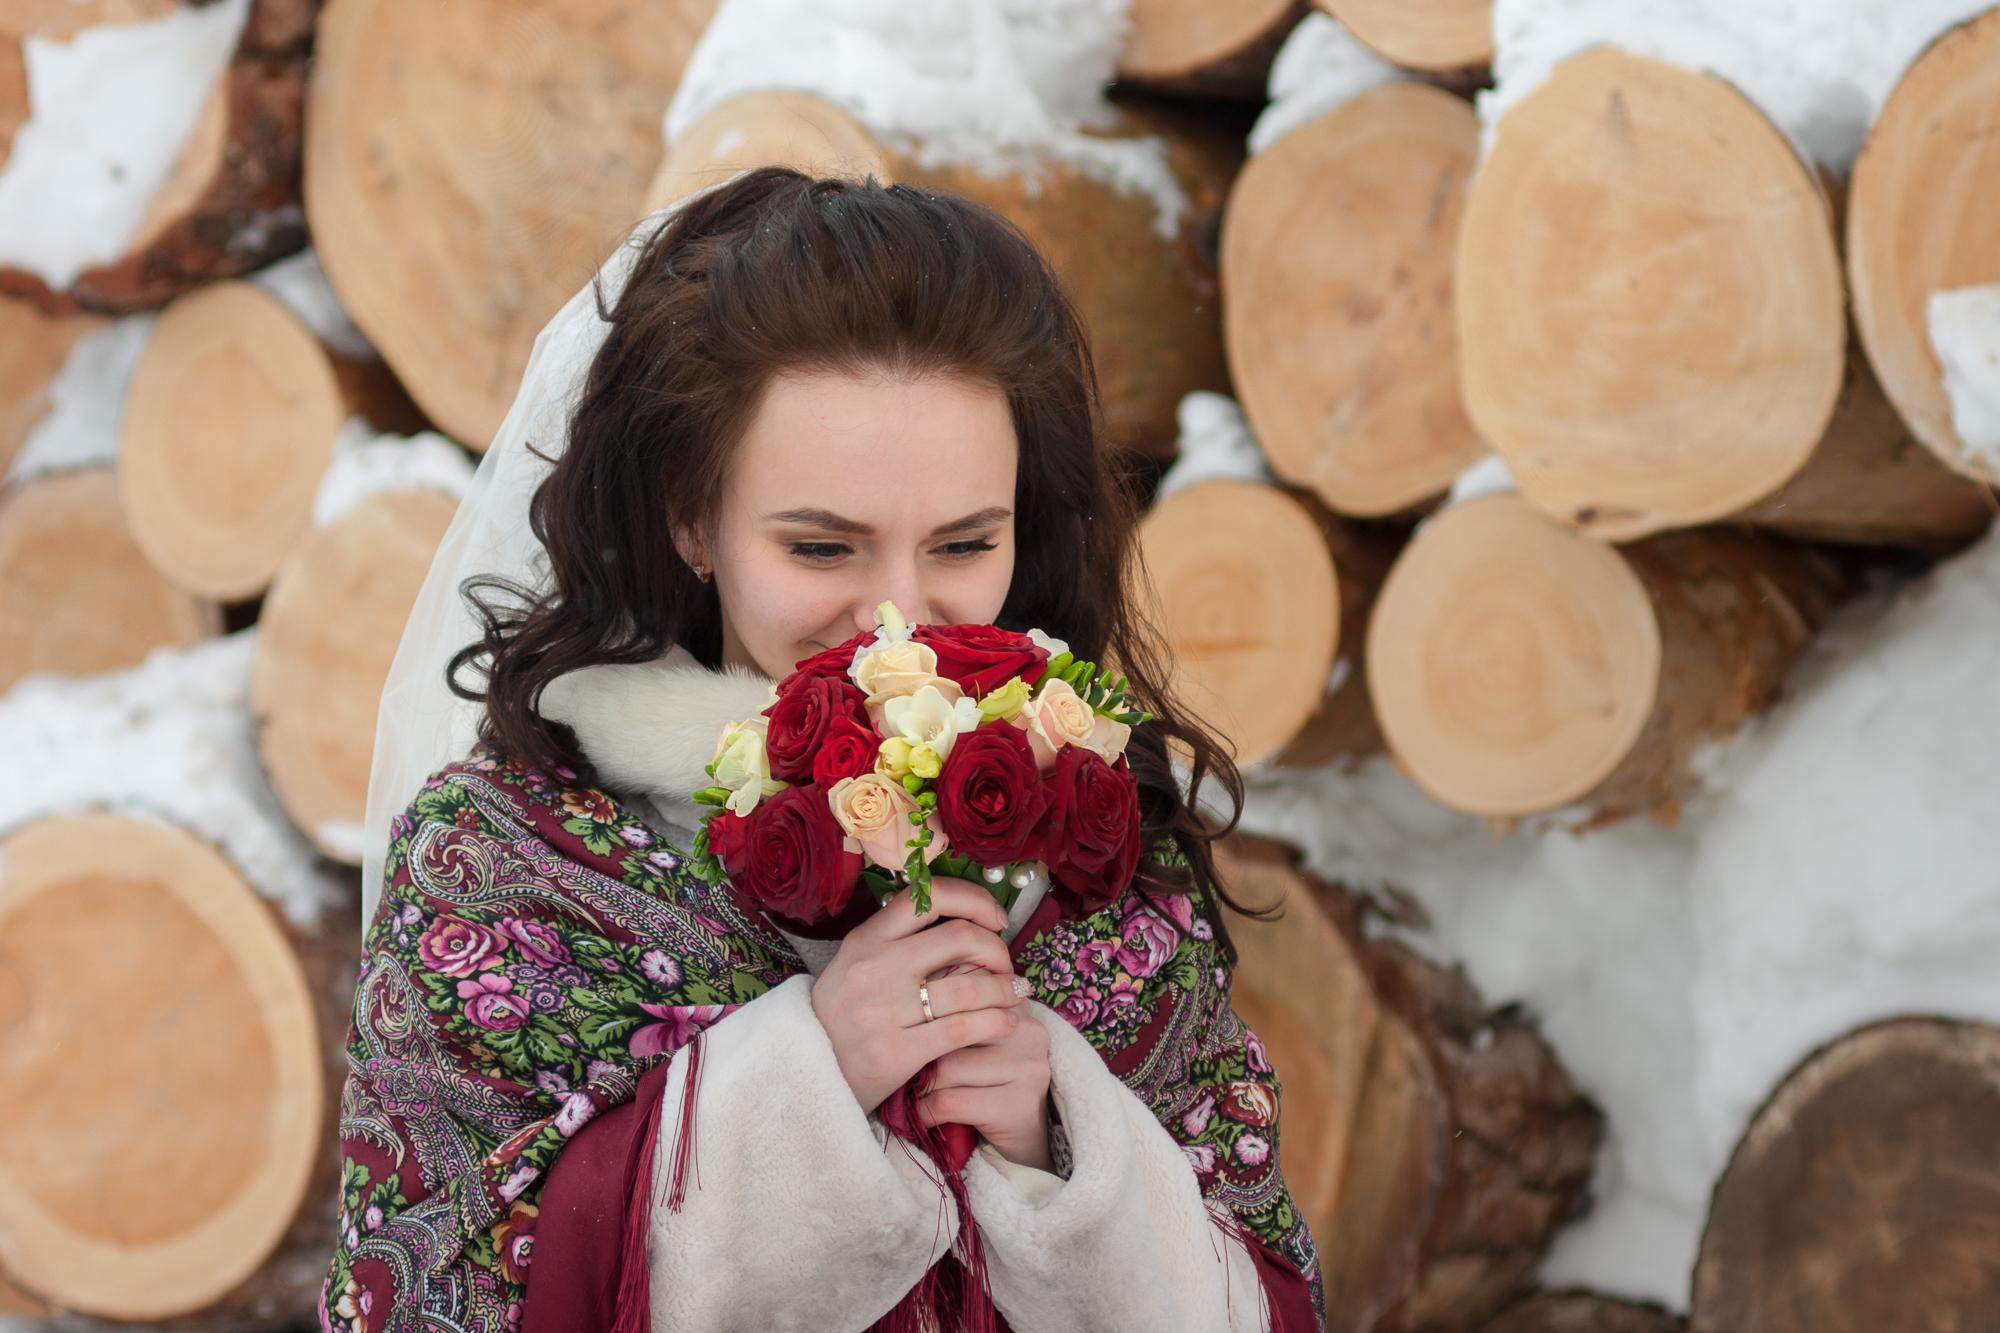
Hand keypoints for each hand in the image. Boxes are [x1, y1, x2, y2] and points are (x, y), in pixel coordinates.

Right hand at [810, 876, 1028, 1114]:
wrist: (802, 1072)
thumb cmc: (839, 1015)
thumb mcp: (855, 963)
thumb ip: (898, 941)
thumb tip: (963, 922)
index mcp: (866, 938)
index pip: (929, 896)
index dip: (975, 900)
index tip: (995, 918)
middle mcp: (875, 967)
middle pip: (961, 937)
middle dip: (997, 949)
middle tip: (1006, 965)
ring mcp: (884, 1010)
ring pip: (968, 987)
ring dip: (1004, 989)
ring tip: (1014, 995)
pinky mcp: (897, 1052)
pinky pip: (963, 1030)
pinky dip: (996, 1023)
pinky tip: (1005, 1024)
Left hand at [915, 999, 1053, 1171]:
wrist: (1031, 1136)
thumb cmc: (991, 1081)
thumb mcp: (980, 1041)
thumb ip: (957, 1011)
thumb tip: (904, 991)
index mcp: (1016, 1004)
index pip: (963, 987)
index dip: (930, 1006)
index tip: (910, 1026)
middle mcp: (1027, 1029)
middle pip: (950, 1026)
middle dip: (920, 1050)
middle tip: (903, 1064)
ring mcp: (1027, 1067)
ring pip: (946, 1067)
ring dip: (921, 1086)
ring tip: (917, 1094)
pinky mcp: (1018, 1105)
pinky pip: (950, 1102)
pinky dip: (926, 1112)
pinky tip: (925, 1116)